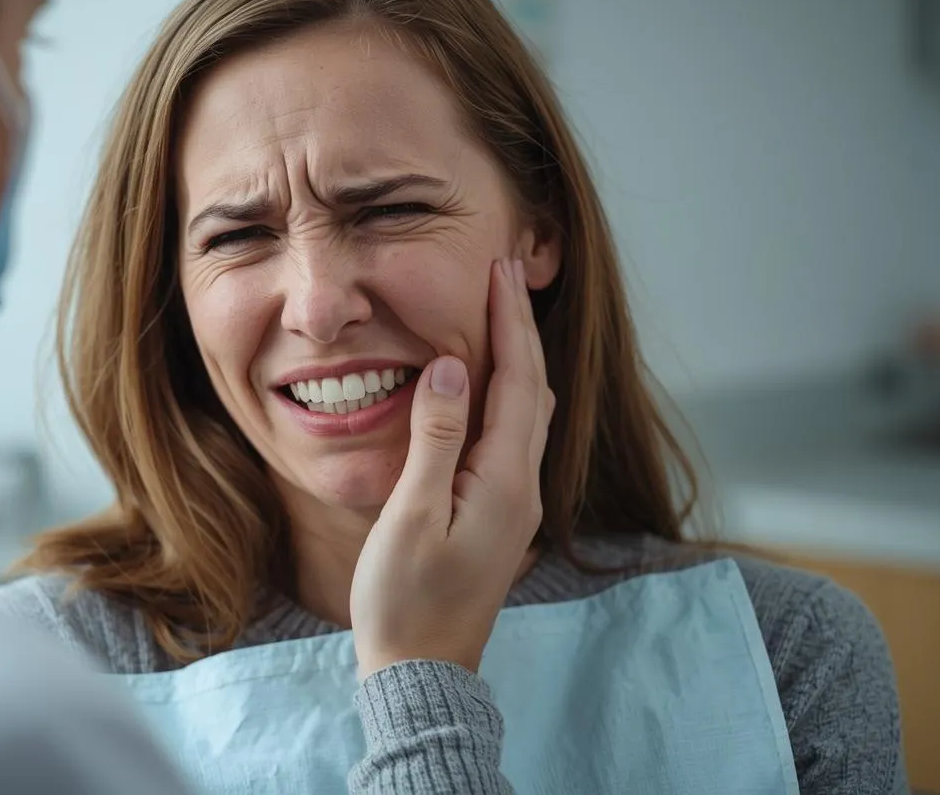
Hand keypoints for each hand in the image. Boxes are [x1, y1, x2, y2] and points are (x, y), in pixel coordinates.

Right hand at [350, 258, 552, 677]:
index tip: (499, 268)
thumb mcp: (412, 514)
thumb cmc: (405, 598)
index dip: (510, 321)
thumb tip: (454, 367)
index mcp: (506, 481)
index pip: (518, 380)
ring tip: (498, 316)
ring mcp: (514, 504)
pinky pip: (511, 438)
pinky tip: (483, 387)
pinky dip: (503, 395)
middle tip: (502, 276)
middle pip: (533, 390)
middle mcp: (523, 487)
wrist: (423, 671)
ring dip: (516, 360)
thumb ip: (436, 437)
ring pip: (527, 414)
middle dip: (520, 329)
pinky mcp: (498, 516)